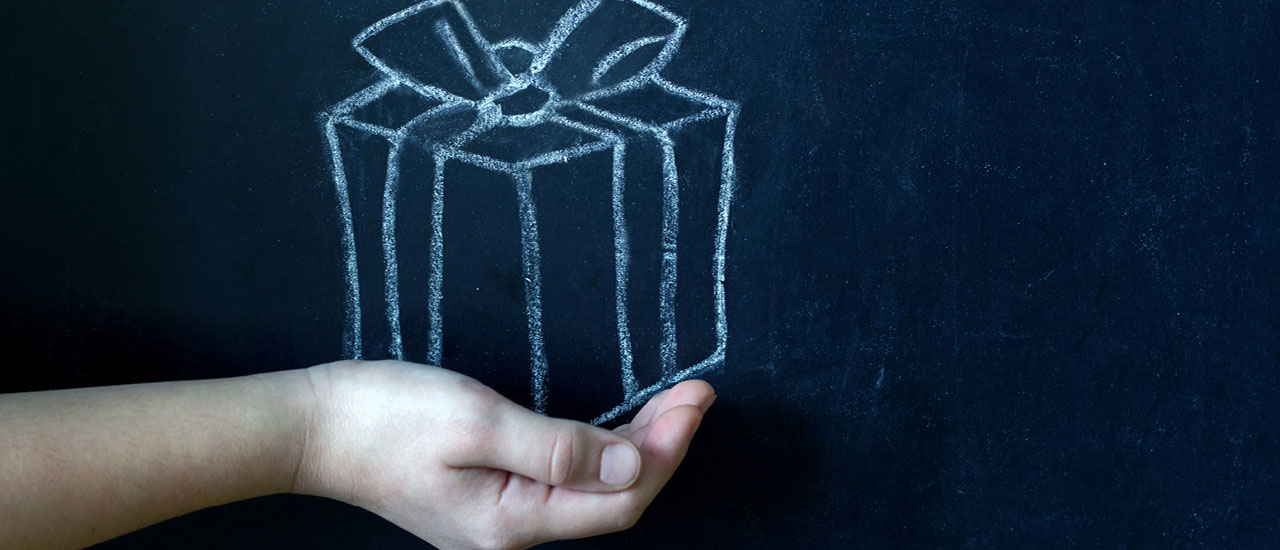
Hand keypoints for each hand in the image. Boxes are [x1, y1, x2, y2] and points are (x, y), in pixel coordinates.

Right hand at [295, 360, 714, 549]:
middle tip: (696, 392)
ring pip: (590, 492)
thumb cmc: (385, 418)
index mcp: (513, 523)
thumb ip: (556, 448)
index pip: (619, 499)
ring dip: (635, 447)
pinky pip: (564, 483)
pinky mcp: (489, 500)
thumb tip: (629, 466)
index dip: (667, 451)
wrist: (313, 428)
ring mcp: (500, 521)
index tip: (696, 399)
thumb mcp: (476, 421)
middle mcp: (513, 535)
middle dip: (662, 446)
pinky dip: (599, 452)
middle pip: (611, 499)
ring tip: (672, 405)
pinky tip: (616, 428)